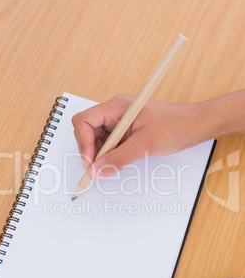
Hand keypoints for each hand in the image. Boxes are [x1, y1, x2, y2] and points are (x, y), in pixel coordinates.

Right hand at [72, 94, 208, 179]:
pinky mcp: (125, 131)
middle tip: (96, 169)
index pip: (84, 121)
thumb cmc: (176, 126)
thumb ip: (118, 159)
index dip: (83, 142)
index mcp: (117, 106)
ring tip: (109, 166)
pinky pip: (109, 143)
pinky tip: (116, 162)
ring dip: (99, 154)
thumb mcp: (145, 145)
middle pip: (87, 130)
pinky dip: (108, 155)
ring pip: (96, 139)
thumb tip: (97, 171)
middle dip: (89, 150)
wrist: (195, 125)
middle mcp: (115, 112)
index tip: (90, 162)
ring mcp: (119, 121)